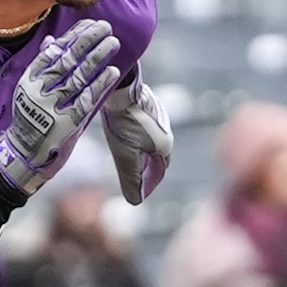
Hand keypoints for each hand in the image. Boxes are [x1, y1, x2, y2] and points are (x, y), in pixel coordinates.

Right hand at [0, 19, 121, 194]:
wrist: (25, 154)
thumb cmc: (30, 119)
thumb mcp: (28, 90)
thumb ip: (41, 66)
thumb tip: (52, 40)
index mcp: (29, 80)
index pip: (53, 51)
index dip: (73, 36)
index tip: (89, 24)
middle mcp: (39, 91)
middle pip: (67, 60)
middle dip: (88, 41)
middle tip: (105, 27)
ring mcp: (53, 108)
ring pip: (79, 76)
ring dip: (98, 58)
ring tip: (113, 43)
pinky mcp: (67, 124)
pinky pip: (87, 100)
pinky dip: (100, 84)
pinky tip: (113, 71)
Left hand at [99, 74, 172, 205]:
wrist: (120, 85)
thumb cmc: (124, 123)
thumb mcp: (126, 156)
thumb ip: (132, 179)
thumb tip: (135, 202)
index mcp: (165, 145)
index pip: (160, 170)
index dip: (150, 180)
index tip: (137, 186)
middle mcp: (165, 129)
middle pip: (155, 154)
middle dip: (145, 164)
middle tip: (130, 171)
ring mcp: (157, 114)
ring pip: (149, 137)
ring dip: (139, 147)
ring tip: (124, 151)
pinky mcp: (146, 103)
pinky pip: (142, 123)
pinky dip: (134, 132)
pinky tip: (122, 130)